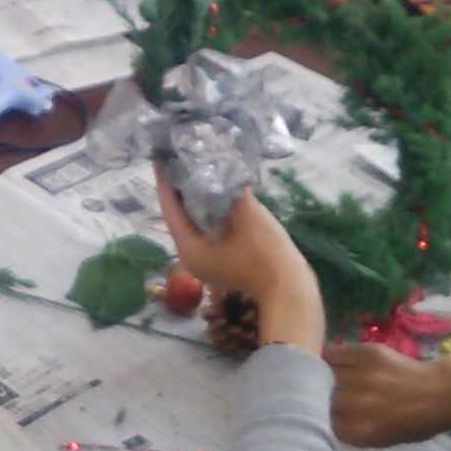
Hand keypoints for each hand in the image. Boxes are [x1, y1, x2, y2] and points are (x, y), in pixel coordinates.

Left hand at [156, 165, 324, 350]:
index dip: (165, 182)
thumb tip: (220, 167)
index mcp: (189, 248)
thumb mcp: (246, 215)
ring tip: (195, 169)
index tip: (160, 159)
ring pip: (194, 224)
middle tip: (178, 159)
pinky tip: (218, 194)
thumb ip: (229, 191)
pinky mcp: (221, 261)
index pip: (170, 209)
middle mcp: (191, 255)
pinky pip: (208, 231)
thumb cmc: (265, 254)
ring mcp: (206, 260)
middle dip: (179, 188)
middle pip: (179, 216)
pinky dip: (210, 212)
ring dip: (195, 199)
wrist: (290, 291)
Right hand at [330, 315, 450, 447]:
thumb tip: (324, 416)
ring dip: (321, 374)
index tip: (323, 414)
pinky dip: (330, 357)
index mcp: (361, 430)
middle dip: (319, 396)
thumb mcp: (380, 438)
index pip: (323, 422)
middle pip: (320, 397)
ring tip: (321, 375)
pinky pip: (336, 353)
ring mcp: (361, 375)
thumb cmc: (415, 423)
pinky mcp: (367, 352)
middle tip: (320, 394)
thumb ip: (349, 429)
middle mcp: (357, 403)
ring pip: (324, 372)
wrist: (441, 394)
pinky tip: (331, 361)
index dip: (321, 417)